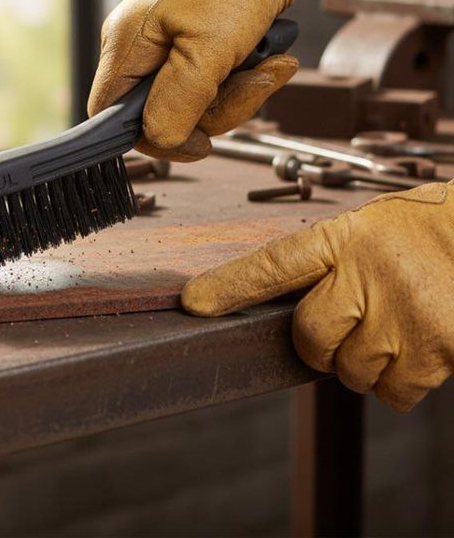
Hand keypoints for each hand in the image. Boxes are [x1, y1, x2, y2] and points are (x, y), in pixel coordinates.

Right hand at [87, 0, 333, 161]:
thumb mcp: (207, 49)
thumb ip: (177, 103)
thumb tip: (160, 139)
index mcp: (127, 45)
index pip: (110, 115)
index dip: (148, 136)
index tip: (194, 140)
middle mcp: (141, 46)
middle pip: (162, 112)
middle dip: (214, 110)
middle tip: (251, 84)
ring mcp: (169, 41)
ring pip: (195, 99)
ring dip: (240, 91)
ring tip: (271, 63)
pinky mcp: (197, 38)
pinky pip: (214, 78)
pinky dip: (245, 74)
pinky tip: (270, 56)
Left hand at [182, 182, 453, 411]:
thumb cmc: (426, 234)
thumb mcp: (369, 230)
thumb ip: (328, 265)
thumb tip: (285, 310)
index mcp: (345, 237)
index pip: (274, 265)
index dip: (230, 286)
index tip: (194, 302)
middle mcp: (367, 271)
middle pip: (310, 337)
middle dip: (321, 344)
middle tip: (351, 322)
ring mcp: (403, 311)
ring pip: (351, 372)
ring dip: (365, 363)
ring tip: (395, 326)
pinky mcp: (437, 347)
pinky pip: (395, 393)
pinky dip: (400, 382)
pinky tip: (418, 345)